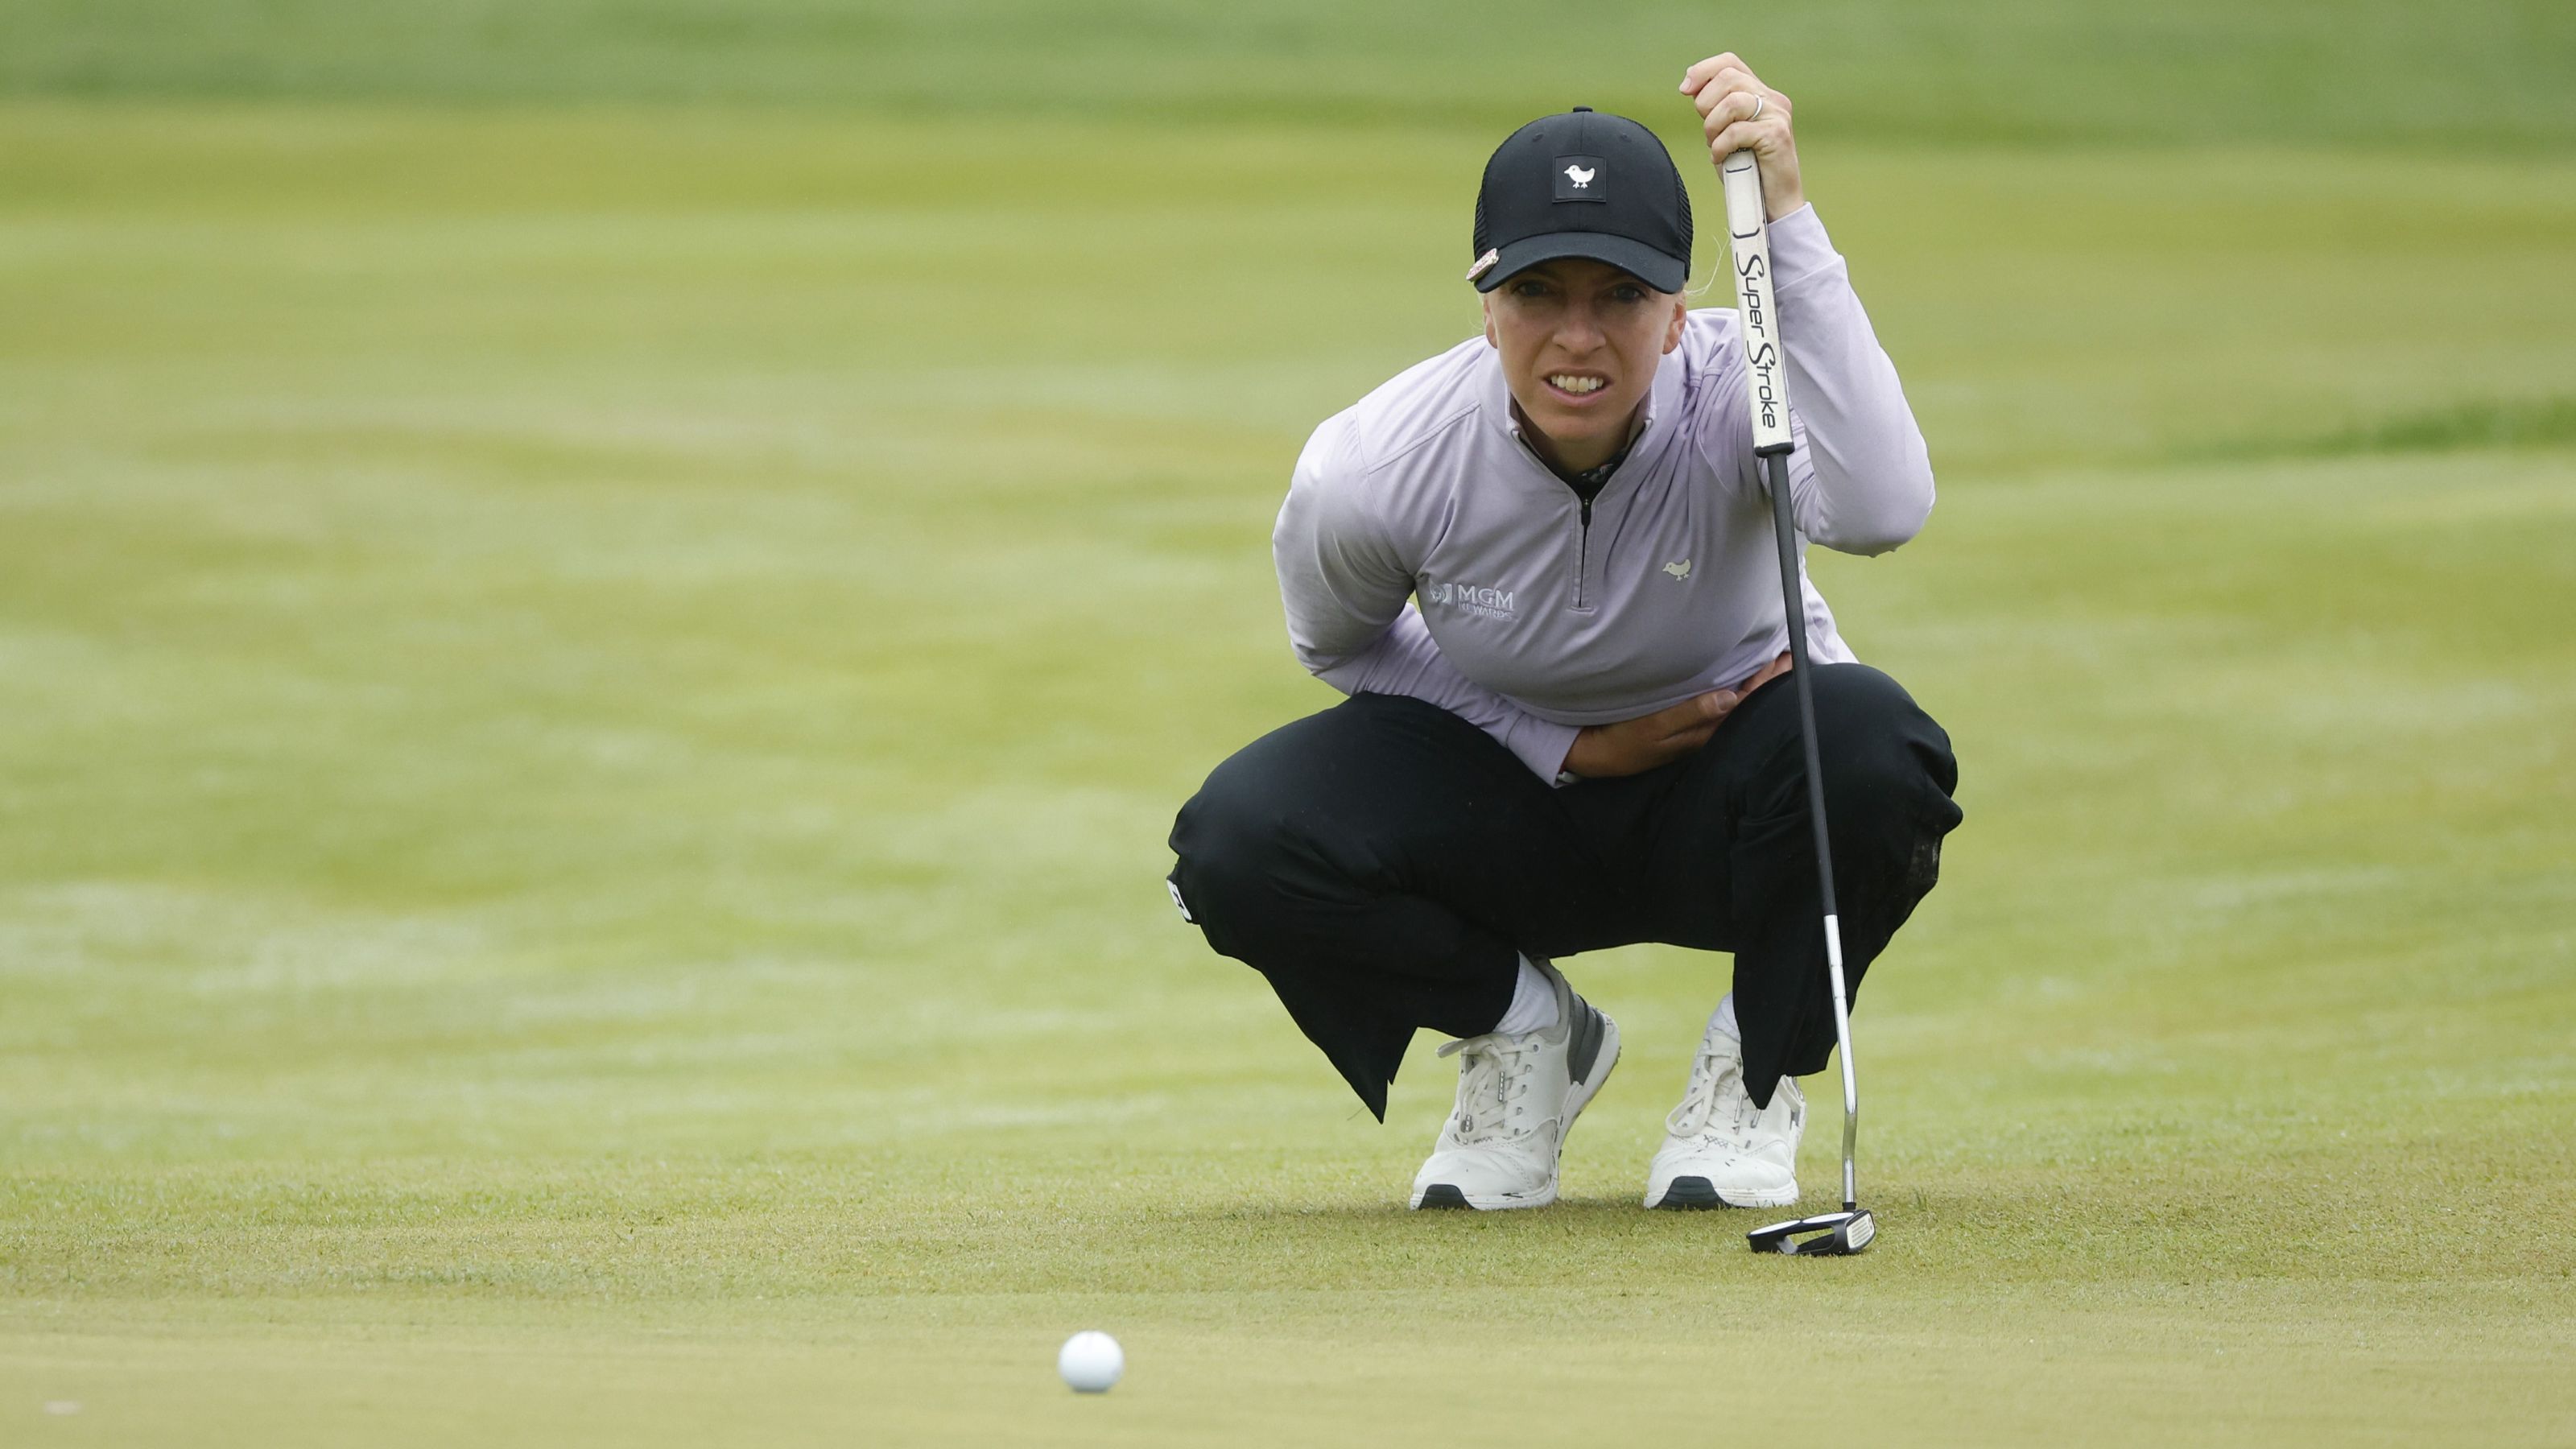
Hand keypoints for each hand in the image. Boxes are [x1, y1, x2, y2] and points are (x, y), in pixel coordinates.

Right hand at [1563, 653, 1791, 777]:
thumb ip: (1690, 713)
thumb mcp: (1653, 727)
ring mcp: (1697, 730)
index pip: (1745, 703)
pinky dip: (1738, 690)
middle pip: (1747, 703)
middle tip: (1792, 656)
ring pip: (1737, 705)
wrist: (1598, 755)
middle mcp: (1706, 731)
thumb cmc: (1623, 740)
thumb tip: (1730, 697)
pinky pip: (1723, 706)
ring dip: (1756, 685)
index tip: (1786, 659)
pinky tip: (1742, 683)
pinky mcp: (1687, 726)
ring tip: (1776, 667)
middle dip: (1770, 680)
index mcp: (1704, 731)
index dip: (1766, 682)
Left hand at [1678, 53, 1802, 219]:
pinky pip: (1737, 131)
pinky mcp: (1777, 135)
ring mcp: (1777, 115)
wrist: (1774, 204)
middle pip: (1728, 78)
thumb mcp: (1726, 134)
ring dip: (1712, 127)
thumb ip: (1715, 110)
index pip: (1730, 63)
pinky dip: (1720, 147)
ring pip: (1731, 102)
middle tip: (1707, 132)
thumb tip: (1691, 87)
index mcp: (1760, 94)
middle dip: (1705, 104)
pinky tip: (1721, 159)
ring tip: (1715, 147)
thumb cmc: (1747, 171)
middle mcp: (1772, 99)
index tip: (1684, 89)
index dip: (1703, 70)